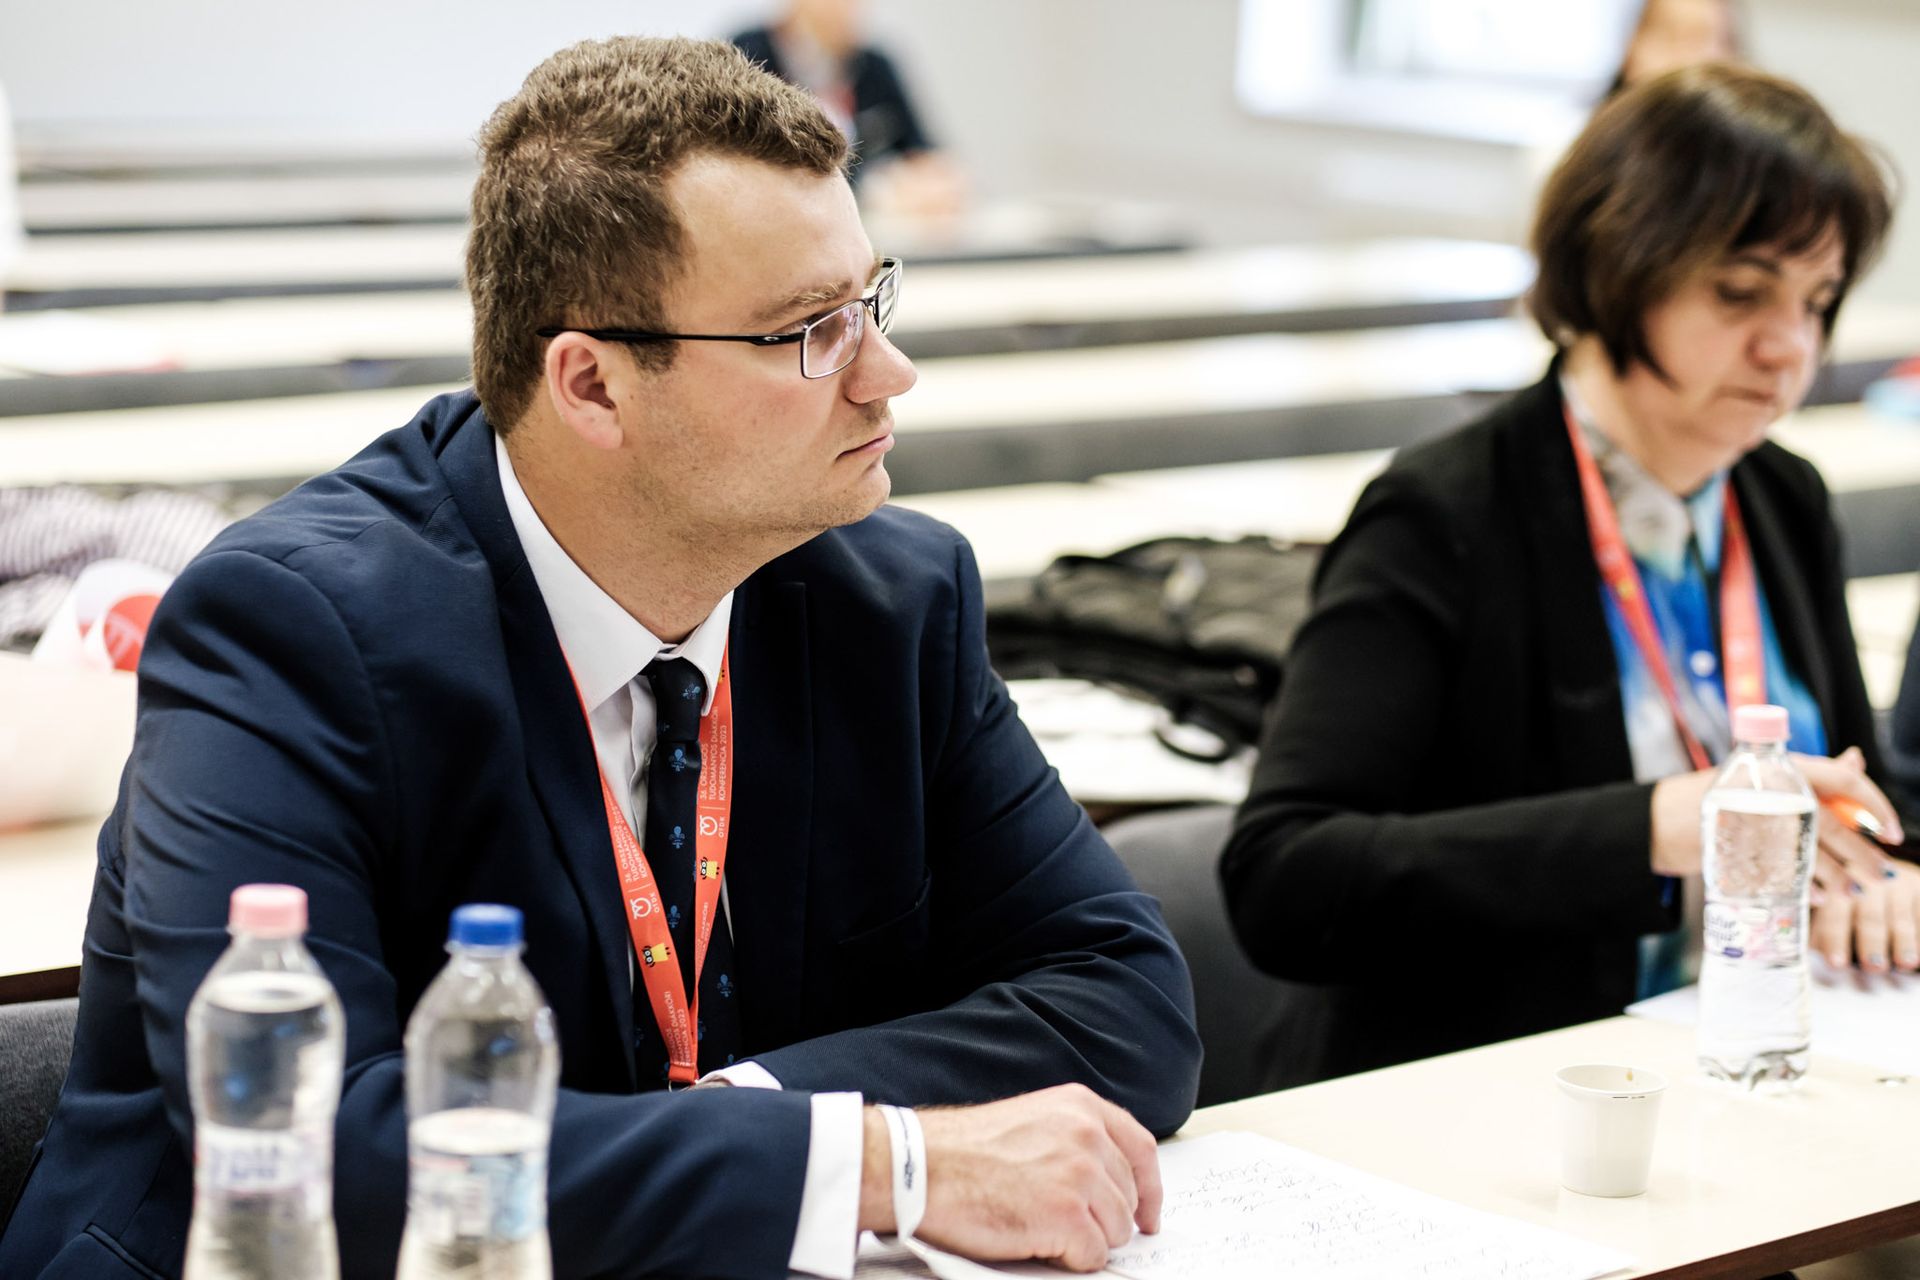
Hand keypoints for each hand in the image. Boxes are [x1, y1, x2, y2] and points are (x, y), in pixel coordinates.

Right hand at [859, 1084, 1161, 1271]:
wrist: (920, 1167)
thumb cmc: (962, 1150)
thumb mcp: (1032, 1120)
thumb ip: (1073, 1139)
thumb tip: (1106, 1182)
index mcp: (1081, 1107)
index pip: (1141, 1149)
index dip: (1150, 1188)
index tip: (1149, 1214)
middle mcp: (1088, 1136)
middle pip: (1128, 1197)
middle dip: (1104, 1220)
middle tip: (1067, 1227)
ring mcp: (1081, 1176)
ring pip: (1115, 1231)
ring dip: (1085, 1240)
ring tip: (1042, 1229)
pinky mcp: (1068, 1216)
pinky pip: (1092, 1256)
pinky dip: (1069, 1261)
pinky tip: (1037, 1243)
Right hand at [1650, 746, 1906, 878]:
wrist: (1657, 820)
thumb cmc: (1717, 798)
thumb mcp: (1763, 777)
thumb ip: (1813, 772)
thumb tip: (1857, 758)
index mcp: (1781, 765)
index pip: (1844, 778)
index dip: (1876, 805)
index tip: (1893, 831)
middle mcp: (1770, 788)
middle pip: (1833, 824)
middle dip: (1865, 855)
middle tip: (1883, 876)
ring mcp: (1752, 820)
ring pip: (1813, 851)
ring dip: (1841, 877)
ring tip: (1854, 892)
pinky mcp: (1738, 850)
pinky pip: (1784, 872)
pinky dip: (1807, 889)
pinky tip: (1817, 898)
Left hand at [1811, 823, 1919, 973]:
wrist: (1878, 867)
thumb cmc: (1841, 897)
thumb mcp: (1824, 905)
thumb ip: (1815, 928)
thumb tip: (1798, 955)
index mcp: (1830, 881)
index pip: (1831, 911)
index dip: (1833, 936)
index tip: (1835, 963)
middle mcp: (1862, 877)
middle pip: (1867, 914)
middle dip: (1870, 941)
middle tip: (1872, 967)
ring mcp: (1893, 881)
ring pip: (1897, 915)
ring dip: (1902, 941)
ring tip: (1904, 963)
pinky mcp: (1918, 884)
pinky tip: (1919, 957)